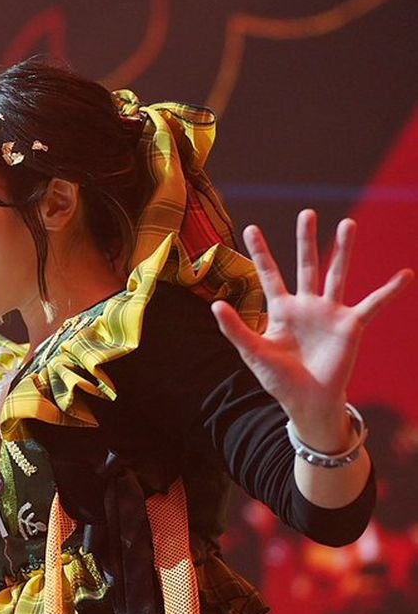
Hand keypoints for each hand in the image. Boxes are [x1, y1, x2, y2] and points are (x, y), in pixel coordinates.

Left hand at [212, 210, 411, 448]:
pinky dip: (389, 291)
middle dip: (305, 240)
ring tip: (348, 223)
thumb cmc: (279, 379)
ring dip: (343, 249)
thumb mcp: (253, 352)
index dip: (260, 252)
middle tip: (307, 213)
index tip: (250, 228)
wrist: (307, 400)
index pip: (268, 274)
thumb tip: (215, 305)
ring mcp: (330, 313)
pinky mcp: (351, 325)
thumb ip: (235, 329)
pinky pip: (373, 304)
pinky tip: (405, 275)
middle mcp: (307, 305)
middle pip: (306, 265)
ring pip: (337, 274)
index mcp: (281, 310)